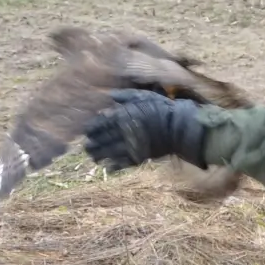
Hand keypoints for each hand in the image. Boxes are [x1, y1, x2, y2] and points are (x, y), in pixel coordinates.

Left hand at [83, 89, 207, 172]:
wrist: (178, 127)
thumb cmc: (161, 109)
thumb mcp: (143, 96)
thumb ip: (125, 96)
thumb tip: (109, 95)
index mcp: (120, 116)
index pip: (99, 124)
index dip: (91, 129)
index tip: (87, 131)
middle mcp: (121, 132)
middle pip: (101, 140)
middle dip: (92, 144)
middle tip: (87, 147)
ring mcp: (130, 146)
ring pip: (108, 153)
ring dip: (99, 156)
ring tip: (94, 158)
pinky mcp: (139, 156)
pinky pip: (123, 164)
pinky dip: (115, 167)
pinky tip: (108, 168)